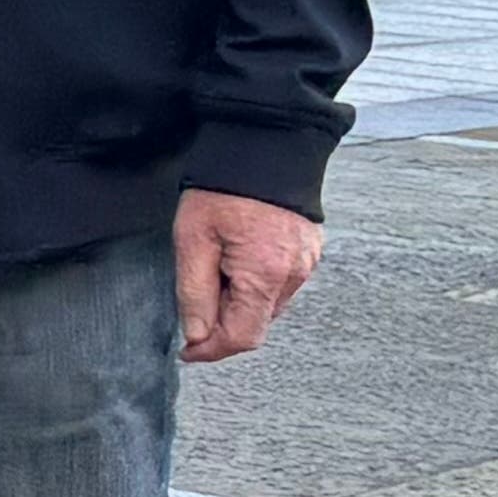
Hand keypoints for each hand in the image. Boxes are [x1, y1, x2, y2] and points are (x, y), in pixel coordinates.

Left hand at [171, 191, 320, 363]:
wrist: (264, 145)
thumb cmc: (223, 189)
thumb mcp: (193, 241)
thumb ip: (194, 293)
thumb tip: (197, 335)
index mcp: (265, 275)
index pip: (242, 337)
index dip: (211, 350)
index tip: (188, 351)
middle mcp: (294, 275)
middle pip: (256, 323)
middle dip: (222, 323)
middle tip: (195, 298)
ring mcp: (306, 263)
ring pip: (267, 306)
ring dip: (239, 303)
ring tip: (215, 267)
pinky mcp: (309, 252)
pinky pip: (280, 284)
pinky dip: (255, 285)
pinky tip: (236, 259)